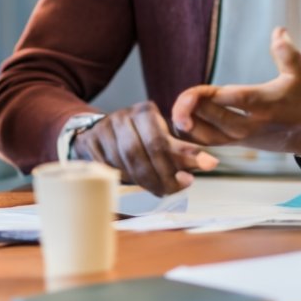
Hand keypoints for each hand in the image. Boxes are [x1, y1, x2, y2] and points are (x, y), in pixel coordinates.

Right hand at [70, 101, 217, 195]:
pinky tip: (137, 184)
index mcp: (145, 111)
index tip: (199, 172)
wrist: (97, 134)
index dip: (181, 156)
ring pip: (126, 162)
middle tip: (178, 188)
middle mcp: (124, 116)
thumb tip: (209, 163)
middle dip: (162, 174)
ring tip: (161, 189)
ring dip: (145, 180)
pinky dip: (125, 179)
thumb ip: (181, 152)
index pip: (161, 138)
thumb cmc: (138, 139)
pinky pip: (109, 166)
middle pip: (143, 152)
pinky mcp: (90, 142)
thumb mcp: (160, 140)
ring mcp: (105, 129)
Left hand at [170, 27, 300, 167]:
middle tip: (182, 98)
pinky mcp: (240, 143)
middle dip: (193, 108)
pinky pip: (212, 142)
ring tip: (178, 109)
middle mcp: (251, 124)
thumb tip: (278, 30)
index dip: (209, 97)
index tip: (194, 91)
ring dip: (191, 124)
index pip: (231, 100)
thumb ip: (287, 51)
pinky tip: (184, 120)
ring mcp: (244, 137)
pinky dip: (196, 133)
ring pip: (209, 135)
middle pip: (214, 119)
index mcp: (264, 104)